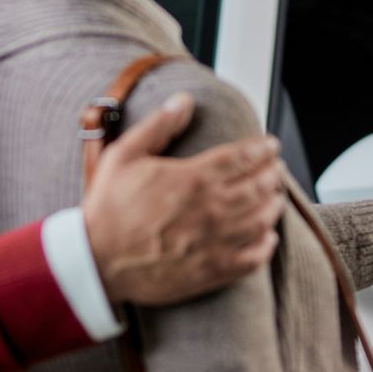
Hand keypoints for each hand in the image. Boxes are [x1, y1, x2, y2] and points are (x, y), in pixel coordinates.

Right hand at [81, 93, 284, 305]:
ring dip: (274, 205)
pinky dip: (266, 246)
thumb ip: (159, 126)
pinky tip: (268, 238)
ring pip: (261, 220)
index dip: (263, 149)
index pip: (243, 157)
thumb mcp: (125, 156)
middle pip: (259, 187)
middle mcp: (209, 209)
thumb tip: (184, 100)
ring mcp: (213, 242)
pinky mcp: (210, 271)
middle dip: (273, 174)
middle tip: (277, 169)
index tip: (271, 145)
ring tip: (276, 197)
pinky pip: (252, 259)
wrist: (95, 261)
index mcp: (192, 178)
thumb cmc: (108, 208)